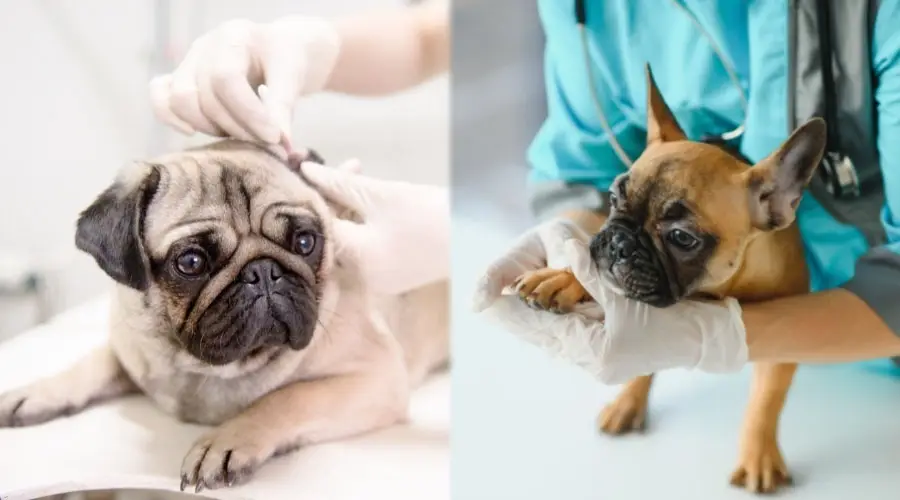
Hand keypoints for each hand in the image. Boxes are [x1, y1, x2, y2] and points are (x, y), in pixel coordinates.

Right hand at [149, 16, 340, 143]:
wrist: (279, 52)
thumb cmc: (287, 60)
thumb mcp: (293, 76)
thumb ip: (284, 107)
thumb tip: (281, 144)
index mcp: (234, 37)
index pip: (226, 79)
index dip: (248, 113)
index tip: (274, 136)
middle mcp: (204, 47)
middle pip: (205, 96)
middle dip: (236, 127)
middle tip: (263, 141)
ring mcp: (188, 62)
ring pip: (181, 101)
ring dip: (211, 128)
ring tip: (241, 134)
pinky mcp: (179, 79)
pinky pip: (161, 97)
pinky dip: (172, 118)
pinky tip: (193, 133)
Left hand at [300, 161, 448, 294]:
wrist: (478, 236)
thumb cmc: (431, 214)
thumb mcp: (382, 194)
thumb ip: (340, 183)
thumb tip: (305, 171)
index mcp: (357, 259)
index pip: (317, 226)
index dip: (308, 194)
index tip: (302, 166)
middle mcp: (361, 277)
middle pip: (330, 234)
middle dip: (327, 198)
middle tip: (329, 165)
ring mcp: (376, 279)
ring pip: (346, 239)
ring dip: (344, 207)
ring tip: (353, 172)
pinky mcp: (389, 275)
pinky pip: (362, 247)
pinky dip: (359, 223)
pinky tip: (363, 196)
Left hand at [474, 226, 747, 383]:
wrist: (704, 338)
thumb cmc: (670, 316)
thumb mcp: (627, 292)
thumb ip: (592, 273)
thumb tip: (566, 250)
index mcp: (594, 351)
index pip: (543, 328)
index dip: (514, 312)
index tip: (489, 300)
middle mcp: (591, 361)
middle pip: (542, 337)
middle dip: (514, 319)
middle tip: (485, 303)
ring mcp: (598, 362)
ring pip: (553, 340)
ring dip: (529, 324)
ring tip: (501, 309)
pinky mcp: (605, 356)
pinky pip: (568, 341)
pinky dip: (549, 328)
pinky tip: (534, 318)